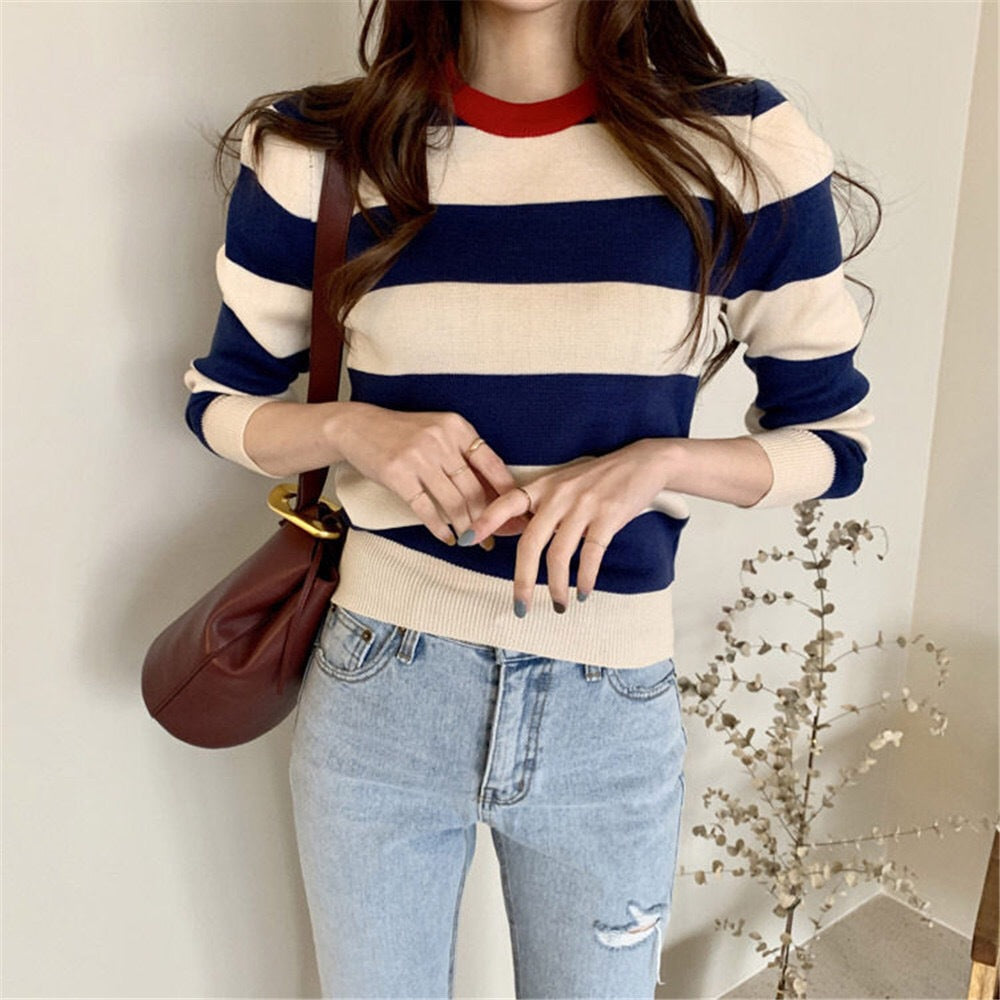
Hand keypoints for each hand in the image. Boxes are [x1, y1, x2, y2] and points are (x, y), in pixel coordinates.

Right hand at [333, 402, 529, 545]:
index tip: (518, 515)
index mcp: (457, 427)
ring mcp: (418, 457)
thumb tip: (495, 492)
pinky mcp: (397, 475)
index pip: (492, 465)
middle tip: (495, 538)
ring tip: (472, 542)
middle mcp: (441, 440)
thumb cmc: (403, 433)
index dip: (507, 494)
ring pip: (453, 503)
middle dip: (488, 519)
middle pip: (474, 489)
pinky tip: (448, 538)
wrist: (358, 426)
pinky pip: (426, 509)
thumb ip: (464, 456)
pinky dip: (440, 528)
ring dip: (466, 528)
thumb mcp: (439, 432)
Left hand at [458, 439, 674, 613]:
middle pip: (531, 543)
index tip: (464, 541)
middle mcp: (558, 495)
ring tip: (558, 605)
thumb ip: (540, 505)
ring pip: (559, 554)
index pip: (505, 503)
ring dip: (557, 587)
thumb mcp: (563, 483)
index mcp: (542, 486)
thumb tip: (516, 533)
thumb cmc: (598, 477)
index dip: (484, 521)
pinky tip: (583, 592)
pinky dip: (585, 578)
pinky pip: (591, 555)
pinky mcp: (608, 516)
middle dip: (523, 580)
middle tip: (520, 607)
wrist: (642, 462)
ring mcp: (583, 505)